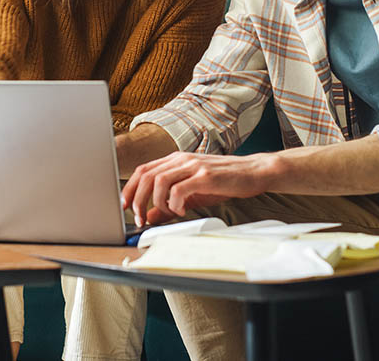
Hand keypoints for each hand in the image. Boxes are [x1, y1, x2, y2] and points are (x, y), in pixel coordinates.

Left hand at [121, 151, 276, 226]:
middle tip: (140, 218)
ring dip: (156, 203)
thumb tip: (150, 216)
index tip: (125, 207)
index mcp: (176, 160)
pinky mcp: (205, 176)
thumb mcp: (193, 193)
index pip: (143, 171)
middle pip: (146, 176)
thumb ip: (170, 204)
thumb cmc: (224, 181)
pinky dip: (175, 204)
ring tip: (164, 214)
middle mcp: (181, 159)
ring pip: (159, 182)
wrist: (254, 171)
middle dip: (138, 200)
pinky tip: (183, 211)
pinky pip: (179, 190)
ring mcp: (193, 166)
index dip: (130, 189)